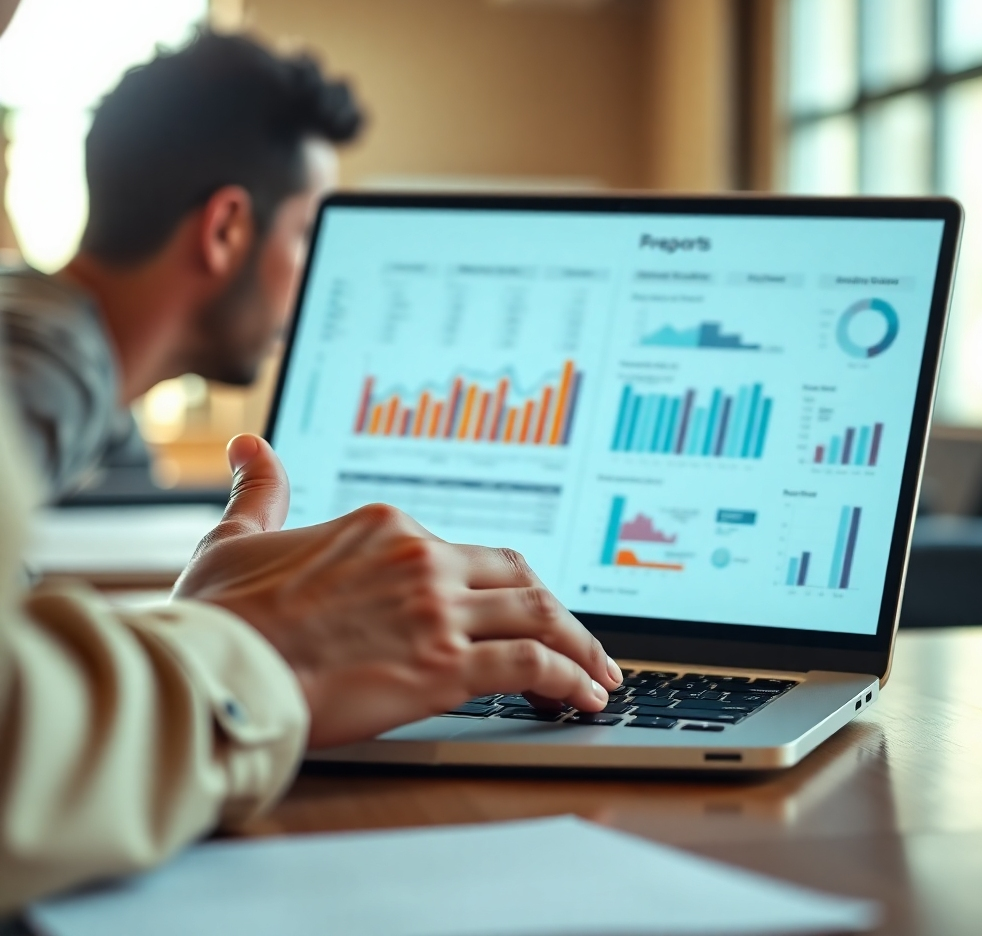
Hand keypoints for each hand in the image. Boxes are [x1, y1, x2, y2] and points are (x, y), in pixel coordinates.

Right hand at [174, 434, 621, 747]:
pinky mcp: (445, 664)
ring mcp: (438, 609)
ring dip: (579, 645)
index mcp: (385, 528)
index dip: (500, 585)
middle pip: (518, 577)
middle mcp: (422, 559)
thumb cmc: (222, 614)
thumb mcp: (236, 536)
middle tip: (575, 640)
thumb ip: (261, 491)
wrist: (216, 669)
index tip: (513, 608)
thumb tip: (250, 449)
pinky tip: (584, 698)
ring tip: (599, 675)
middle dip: (554, 609)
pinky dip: (569, 679)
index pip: (468, 553)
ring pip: (539, 615)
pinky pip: (532, 665)